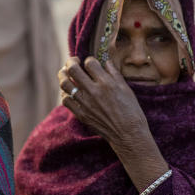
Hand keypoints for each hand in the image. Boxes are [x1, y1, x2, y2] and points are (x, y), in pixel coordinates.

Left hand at [58, 56, 167, 192]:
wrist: (128, 134)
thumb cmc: (131, 111)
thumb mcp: (126, 89)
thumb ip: (114, 74)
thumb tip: (105, 62)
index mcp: (107, 83)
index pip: (90, 63)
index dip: (88, 60)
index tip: (89, 63)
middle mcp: (94, 91)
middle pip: (73, 69)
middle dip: (70, 61)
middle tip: (72, 61)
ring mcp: (85, 103)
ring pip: (65, 83)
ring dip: (63, 75)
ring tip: (64, 72)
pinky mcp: (81, 114)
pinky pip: (65, 100)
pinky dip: (65, 92)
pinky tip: (68, 90)